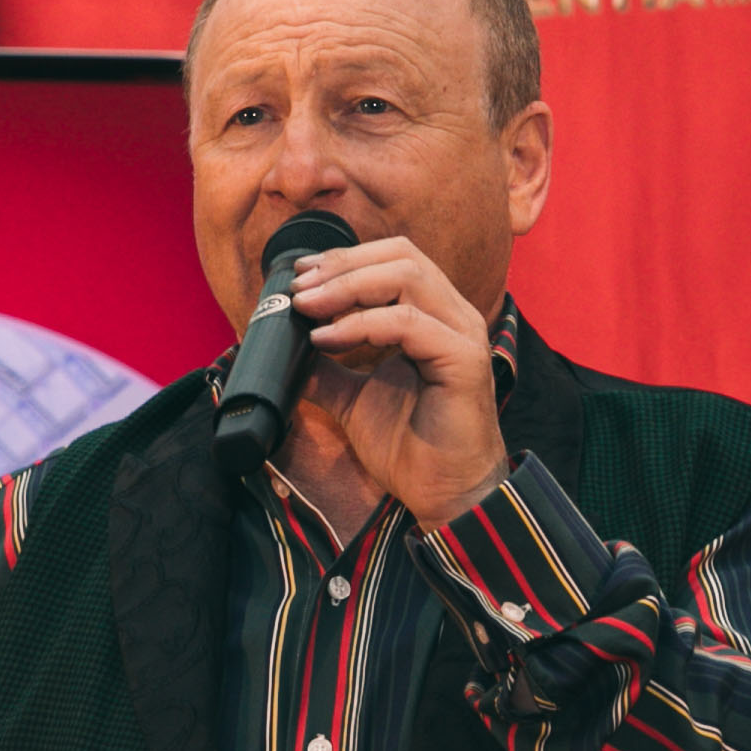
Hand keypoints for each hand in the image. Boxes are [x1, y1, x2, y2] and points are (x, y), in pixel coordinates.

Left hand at [291, 235, 509, 528]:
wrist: (443, 495)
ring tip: (307, 308)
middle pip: (400, 255)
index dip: (343, 259)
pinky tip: (329, 339)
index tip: (298, 276)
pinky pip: (408, 322)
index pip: (393, 258)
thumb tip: (285, 349)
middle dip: (342, 266)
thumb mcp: (353, 398)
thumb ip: (326, 369)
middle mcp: (453, 315)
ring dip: (347, 287)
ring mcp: (462, 334)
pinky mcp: (464, 359)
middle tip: (299, 288)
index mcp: (434, 315)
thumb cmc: (410, 448)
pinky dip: (362, 324)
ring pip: (407, 277)